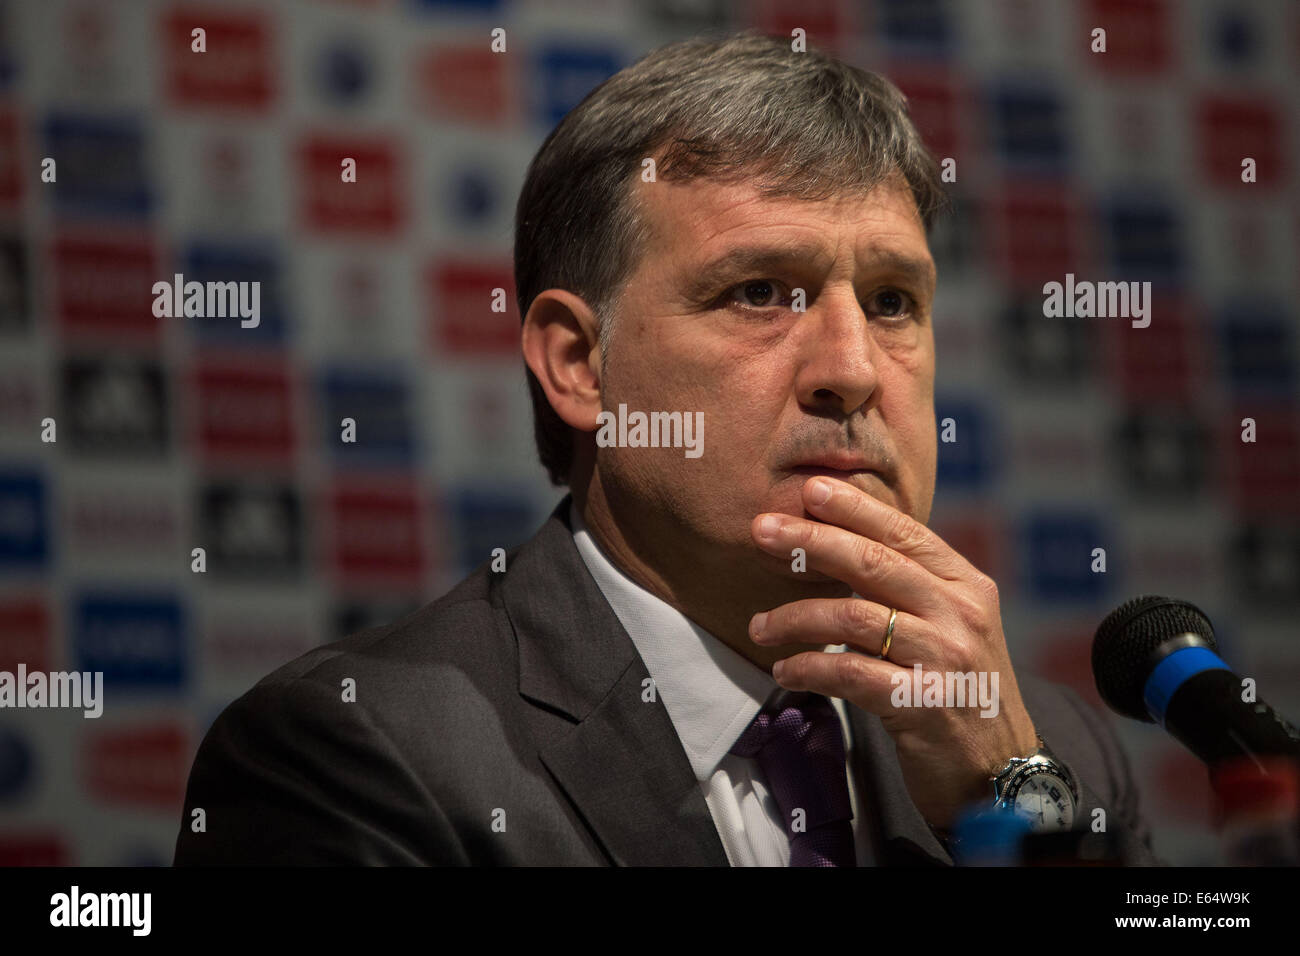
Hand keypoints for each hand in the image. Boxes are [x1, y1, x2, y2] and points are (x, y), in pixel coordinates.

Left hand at [749, 475, 1038, 829]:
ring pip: (852, 616)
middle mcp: (961, 615)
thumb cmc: (962, 693)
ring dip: (794, 617)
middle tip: (761, 530)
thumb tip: (846, 543)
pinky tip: (785, 669)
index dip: (855, 508)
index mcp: (967, 587)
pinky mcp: (922, 705)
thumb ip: (913, 587)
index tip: (810, 490)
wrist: (1001, 772)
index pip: (904, 533)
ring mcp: (945, 659)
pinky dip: (809, 667)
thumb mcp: (954, 628)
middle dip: (810, 540)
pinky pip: (849, 673)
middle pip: (872, 563)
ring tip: (759, 626)